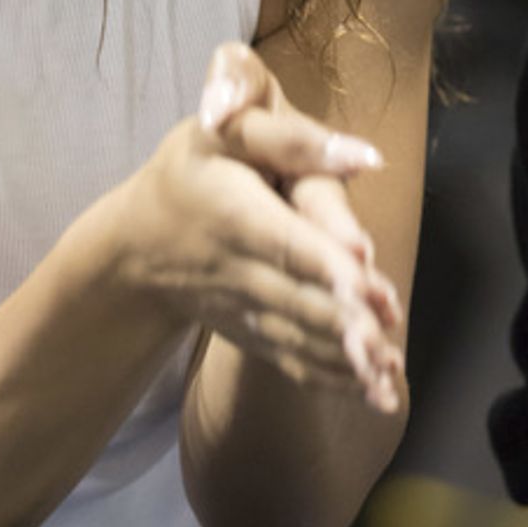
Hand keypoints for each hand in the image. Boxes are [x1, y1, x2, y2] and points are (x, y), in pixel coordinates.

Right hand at [114, 47, 402, 410]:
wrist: (138, 244)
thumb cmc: (189, 173)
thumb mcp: (222, 134)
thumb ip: (289, 138)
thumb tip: (365, 154)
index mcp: (236, 212)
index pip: (286, 243)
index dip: (327, 266)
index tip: (369, 290)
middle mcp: (239, 269)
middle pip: (298, 299)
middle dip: (344, 325)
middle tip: (386, 346)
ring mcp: (244, 309)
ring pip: (299, 336)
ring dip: (345, 361)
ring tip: (389, 381)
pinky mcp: (251, 334)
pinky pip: (293, 359)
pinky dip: (333, 377)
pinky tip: (375, 392)